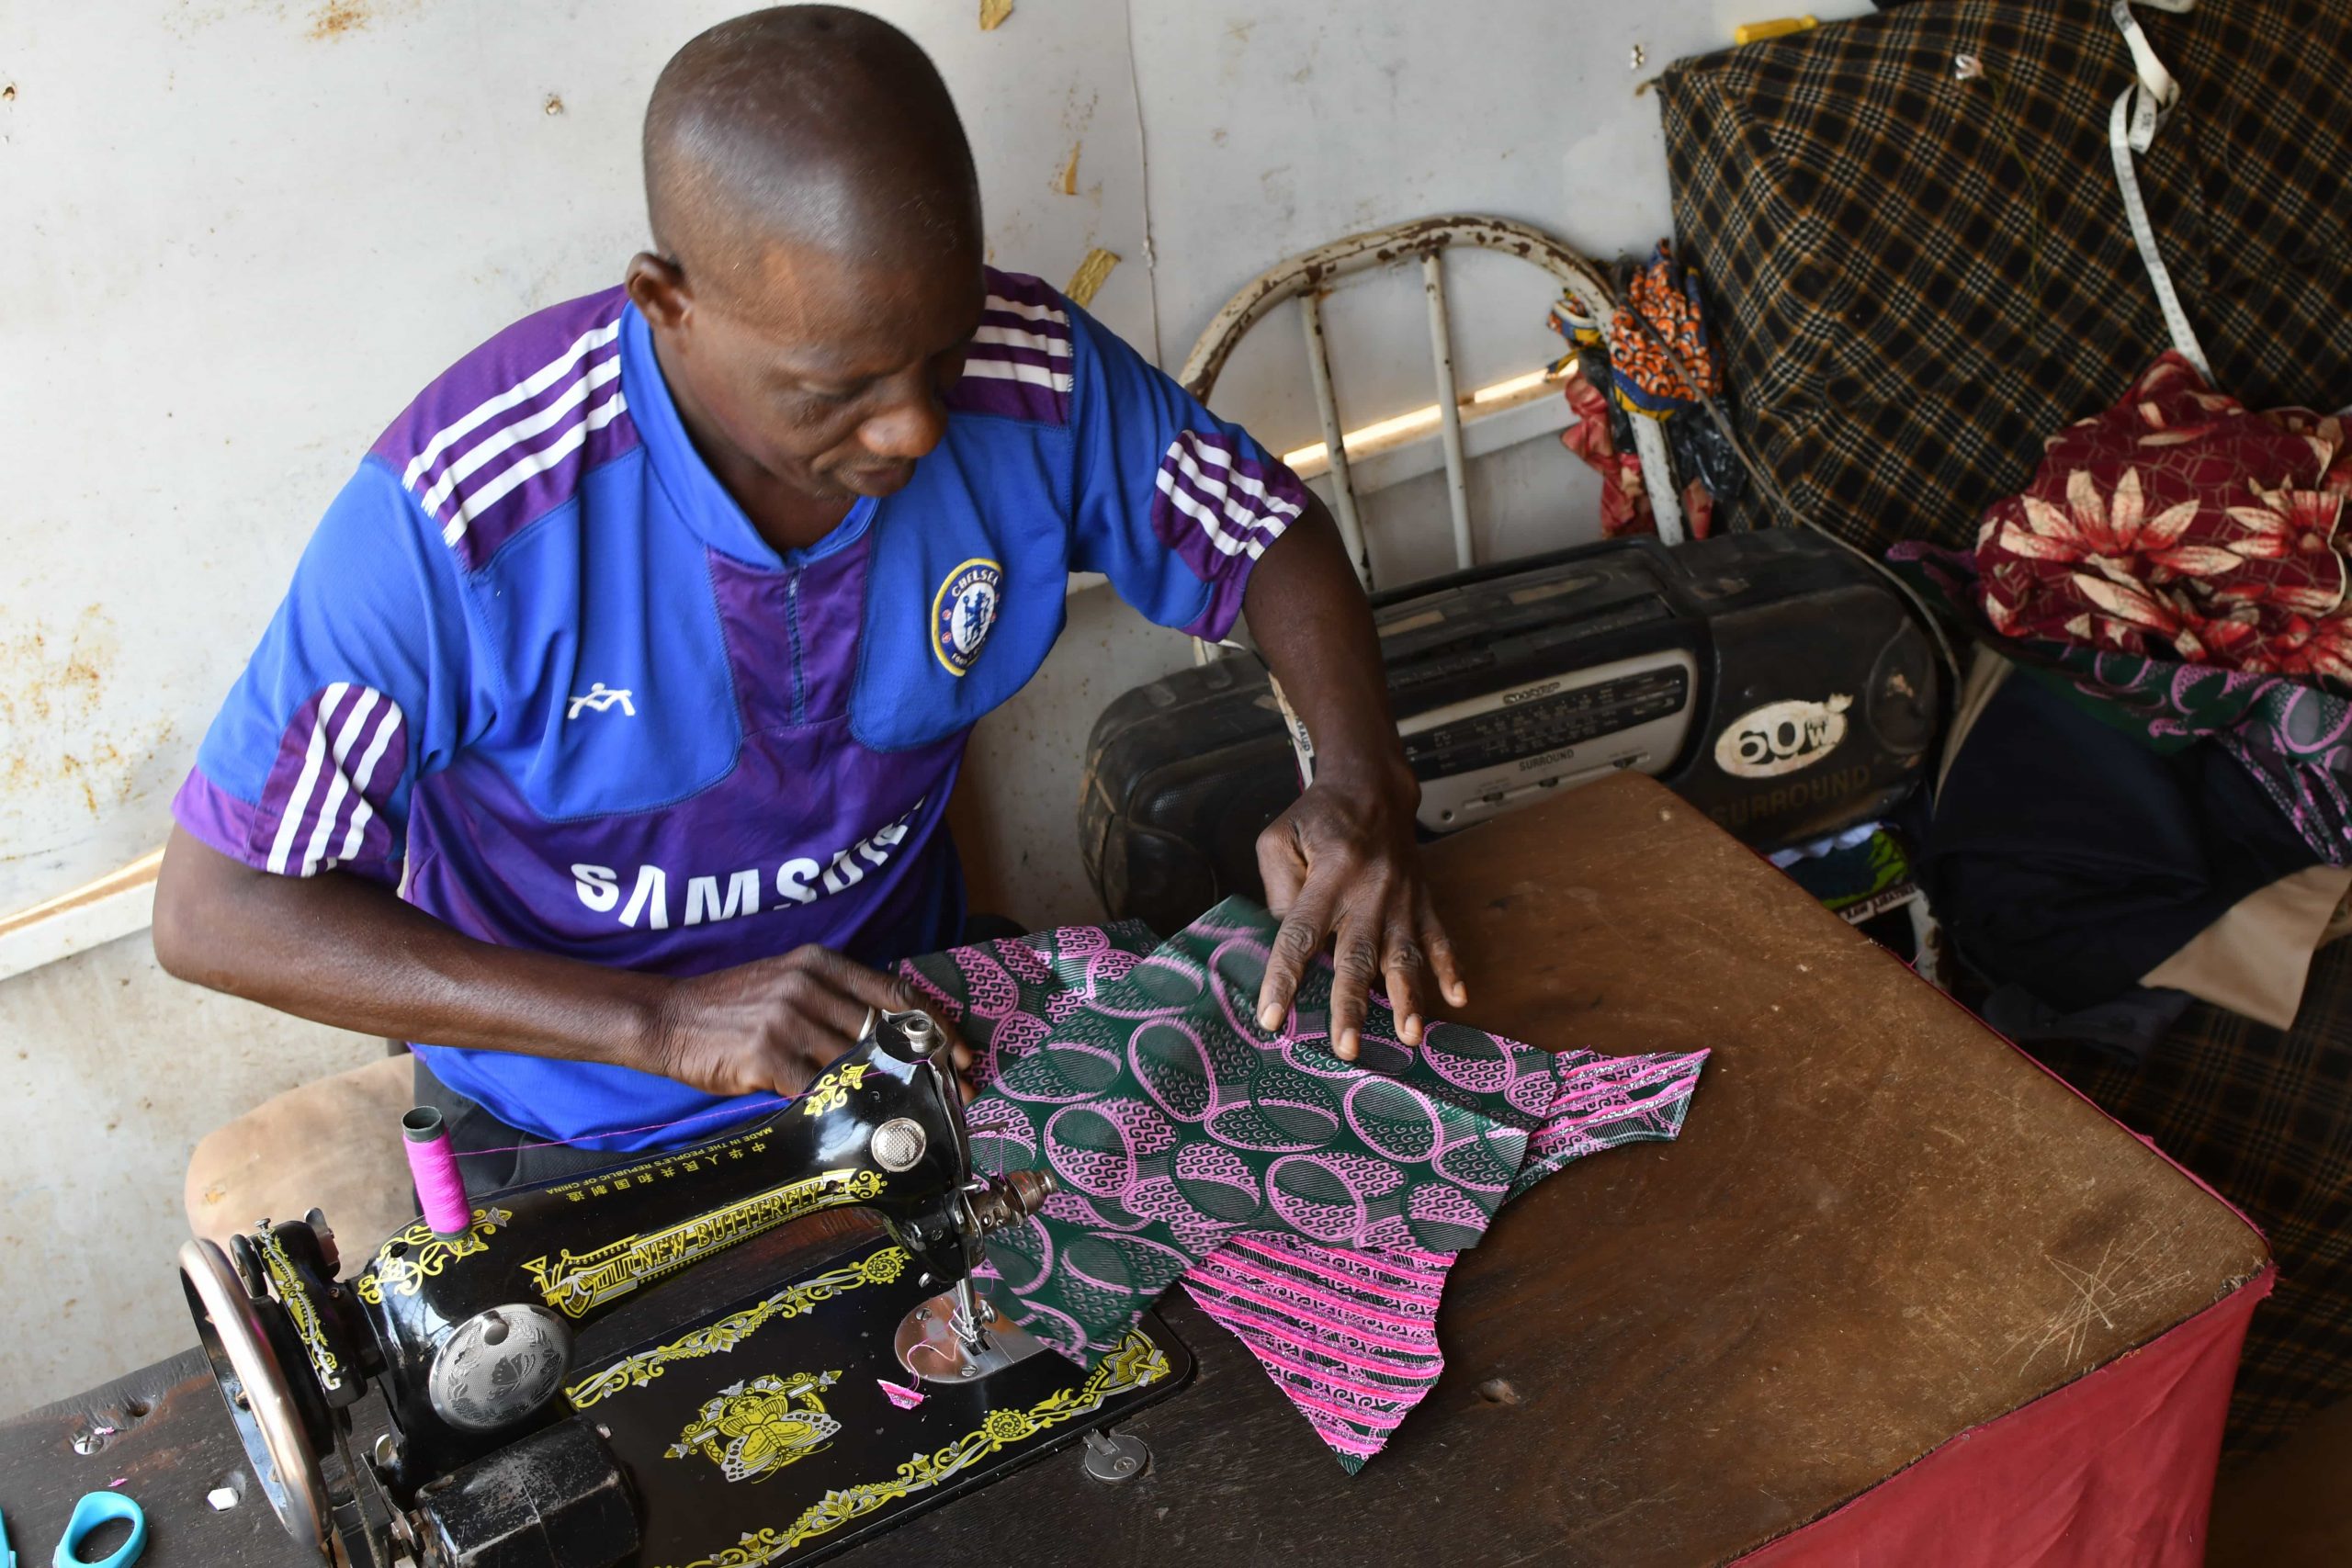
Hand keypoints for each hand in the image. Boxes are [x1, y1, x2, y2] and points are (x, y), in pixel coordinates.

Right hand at [653, 945, 973, 1097]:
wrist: (665, 1017)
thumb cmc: (727, 1007)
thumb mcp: (784, 981)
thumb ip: (832, 999)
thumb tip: (887, 1036)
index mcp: (819, 963)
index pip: (895, 995)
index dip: (937, 1027)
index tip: (965, 1055)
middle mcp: (808, 986)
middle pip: (885, 1033)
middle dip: (924, 1069)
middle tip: (952, 1097)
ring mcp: (788, 1021)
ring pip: (857, 1064)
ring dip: (883, 1094)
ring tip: (905, 1116)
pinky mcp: (767, 1057)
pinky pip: (817, 1090)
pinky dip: (838, 1107)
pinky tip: (851, 1122)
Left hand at [1252, 766, 1466, 1060]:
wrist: (1373, 786)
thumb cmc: (1318, 818)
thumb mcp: (1280, 839)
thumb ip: (1279, 890)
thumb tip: (1285, 941)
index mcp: (1328, 874)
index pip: (1301, 933)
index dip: (1285, 977)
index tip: (1272, 1017)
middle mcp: (1368, 890)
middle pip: (1358, 956)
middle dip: (1352, 1005)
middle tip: (1345, 1048)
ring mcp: (1402, 899)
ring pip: (1405, 955)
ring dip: (1408, 998)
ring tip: (1408, 1037)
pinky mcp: (1423, 901)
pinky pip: (1440, 938)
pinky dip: (1451, 969)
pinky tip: (1458, 1000)